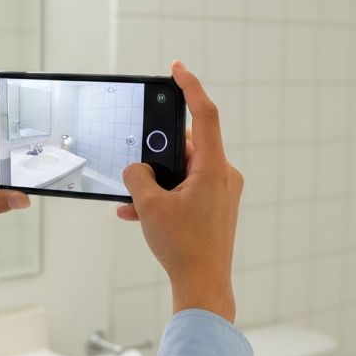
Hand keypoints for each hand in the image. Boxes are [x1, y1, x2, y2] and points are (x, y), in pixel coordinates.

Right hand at [117, 61, 242, 321]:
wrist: (203, 286)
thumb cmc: (184, 247)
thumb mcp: (149, 206)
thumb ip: (138, 177)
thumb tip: (137, 170)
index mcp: (214, 167)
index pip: (205, 114)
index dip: (190, 87)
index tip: (177, 69)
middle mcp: (223, 175)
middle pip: (186, 146)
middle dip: (156, 155)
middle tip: (136, 162)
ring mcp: (221, 192)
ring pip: (181, 171)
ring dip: (155, 182)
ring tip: (132, 200)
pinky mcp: (214, 207)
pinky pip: (185, 189)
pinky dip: (163, 196)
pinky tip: (138, 213)